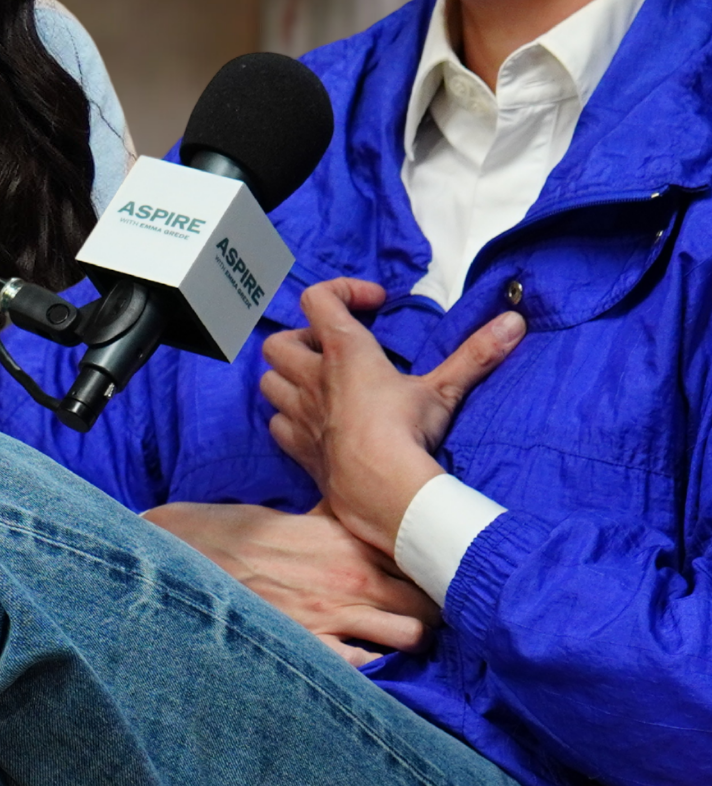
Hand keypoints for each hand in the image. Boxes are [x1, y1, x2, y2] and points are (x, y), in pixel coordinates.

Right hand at [143, 499, 439, 666]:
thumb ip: (348, 522)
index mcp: (352, 538)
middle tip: (436, 614)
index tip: (448, 574)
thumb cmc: (247, 533)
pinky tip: (368, 660)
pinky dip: (375, 667)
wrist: (194, 555)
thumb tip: (383, 516)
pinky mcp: (312, 646)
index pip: (424, 556)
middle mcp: (353, 576)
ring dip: (412, 639)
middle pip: (429, 601)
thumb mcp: (306, 515)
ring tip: (405, 639)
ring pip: (410, 636)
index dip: (441, 568)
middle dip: (438, 610)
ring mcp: (334, 614)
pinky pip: (367, 668)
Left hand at [260, 277, 525, 556]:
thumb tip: (514, 322)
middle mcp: (313, 378)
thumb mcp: (444, 390)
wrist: (384, 496)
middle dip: (302, 340)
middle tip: (335, 351)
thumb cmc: (410, 436)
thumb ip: (476, 354)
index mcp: (345, 351)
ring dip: (289, 378)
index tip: (374, 303)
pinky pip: (277, 424)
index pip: (318, 297)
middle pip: (280, 340)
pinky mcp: (299, 449)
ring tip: (320, 384)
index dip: (342, 289)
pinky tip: (315, 424)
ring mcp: (300, 415)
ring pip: (269, 381)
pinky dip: (289, 419)